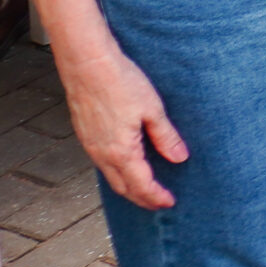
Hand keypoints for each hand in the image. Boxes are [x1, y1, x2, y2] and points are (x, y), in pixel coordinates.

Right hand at [55, 42, 187, 207]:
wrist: (87, 64)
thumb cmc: (120, 82)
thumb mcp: (152, 109)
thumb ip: (166, 137)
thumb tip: (179, 158)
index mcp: (121, 151)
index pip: (141, 185)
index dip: (156, 196)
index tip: (170, 201)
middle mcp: (102, 154)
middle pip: (123, 188)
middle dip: (142, 198)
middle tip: (159, 202)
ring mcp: (91, 146)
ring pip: (111, 178)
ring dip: (128, 188)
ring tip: (144, 189)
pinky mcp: (85, 135)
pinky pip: (102, 164)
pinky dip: (116, 173)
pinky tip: (125, 166)